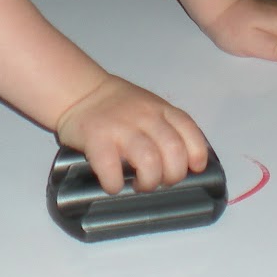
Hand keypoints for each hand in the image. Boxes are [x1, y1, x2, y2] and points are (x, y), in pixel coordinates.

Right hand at [55, 74, 209, 193]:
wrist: (80, 92)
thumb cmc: (117, 106)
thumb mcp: (149, 106)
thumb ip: (166, 127)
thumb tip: (182, 162)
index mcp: (161, 109)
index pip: (190, 131)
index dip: (196, 154)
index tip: (193, 168)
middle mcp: (145, 117)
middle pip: (173, 151)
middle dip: (172, 175)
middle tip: (161, 181)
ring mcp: (122, 128)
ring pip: (150, 162)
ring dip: (149, 182)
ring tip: (140, 185)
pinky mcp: (97, 140)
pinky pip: (112, 170)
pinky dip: (116, 185)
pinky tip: (114, 185)